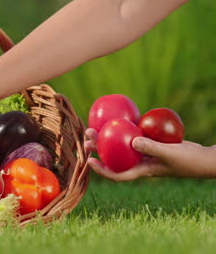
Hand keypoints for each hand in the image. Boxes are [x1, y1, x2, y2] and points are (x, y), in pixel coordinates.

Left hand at [85, 128, 215, 180]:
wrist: (203, 158)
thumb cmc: (187, 160)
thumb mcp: (169, 154)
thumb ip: (151, 148)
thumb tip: (132, 142)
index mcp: (141, 170)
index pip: (117, 174)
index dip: (102, 170)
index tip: (89, 160)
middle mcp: (139, 162)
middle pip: (114, 157)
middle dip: (98, 149)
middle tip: (87, 137)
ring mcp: (144, 152)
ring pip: (121, 145)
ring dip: (107, 137)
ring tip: (93, 127)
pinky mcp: (150, 142)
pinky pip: (134, 134)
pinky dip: (127, 128)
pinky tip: (118, 117)